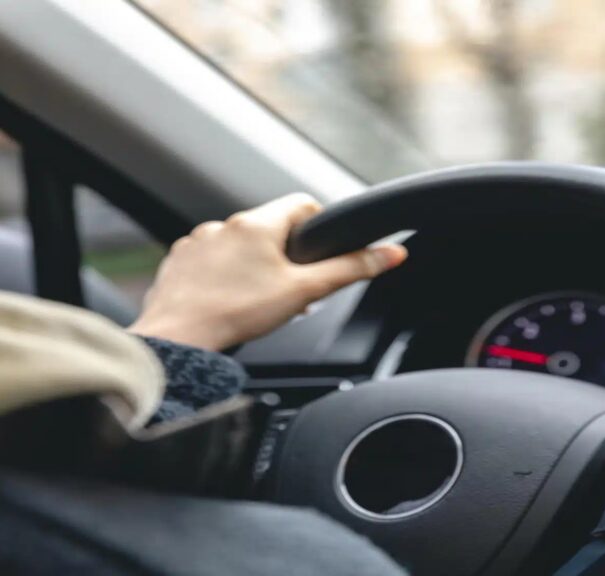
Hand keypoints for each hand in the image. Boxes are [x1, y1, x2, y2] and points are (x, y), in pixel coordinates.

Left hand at [129, 193, 406, 349]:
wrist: (178, 338)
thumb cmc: (237, 314)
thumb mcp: (305, 291)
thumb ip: (350, 269)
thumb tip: (392, 253)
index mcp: (258, 224)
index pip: (302, 205)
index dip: (318, 227)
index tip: (319, 253)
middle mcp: (224, 226)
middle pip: (271, 228)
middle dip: (285, 255)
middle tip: (291, 288)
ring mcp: (197, 243)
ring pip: (238, 246)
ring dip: (252, 265)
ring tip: (256, 300)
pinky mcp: (179, 263)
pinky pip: (210, 261)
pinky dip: (222, 277)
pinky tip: (227, 302)